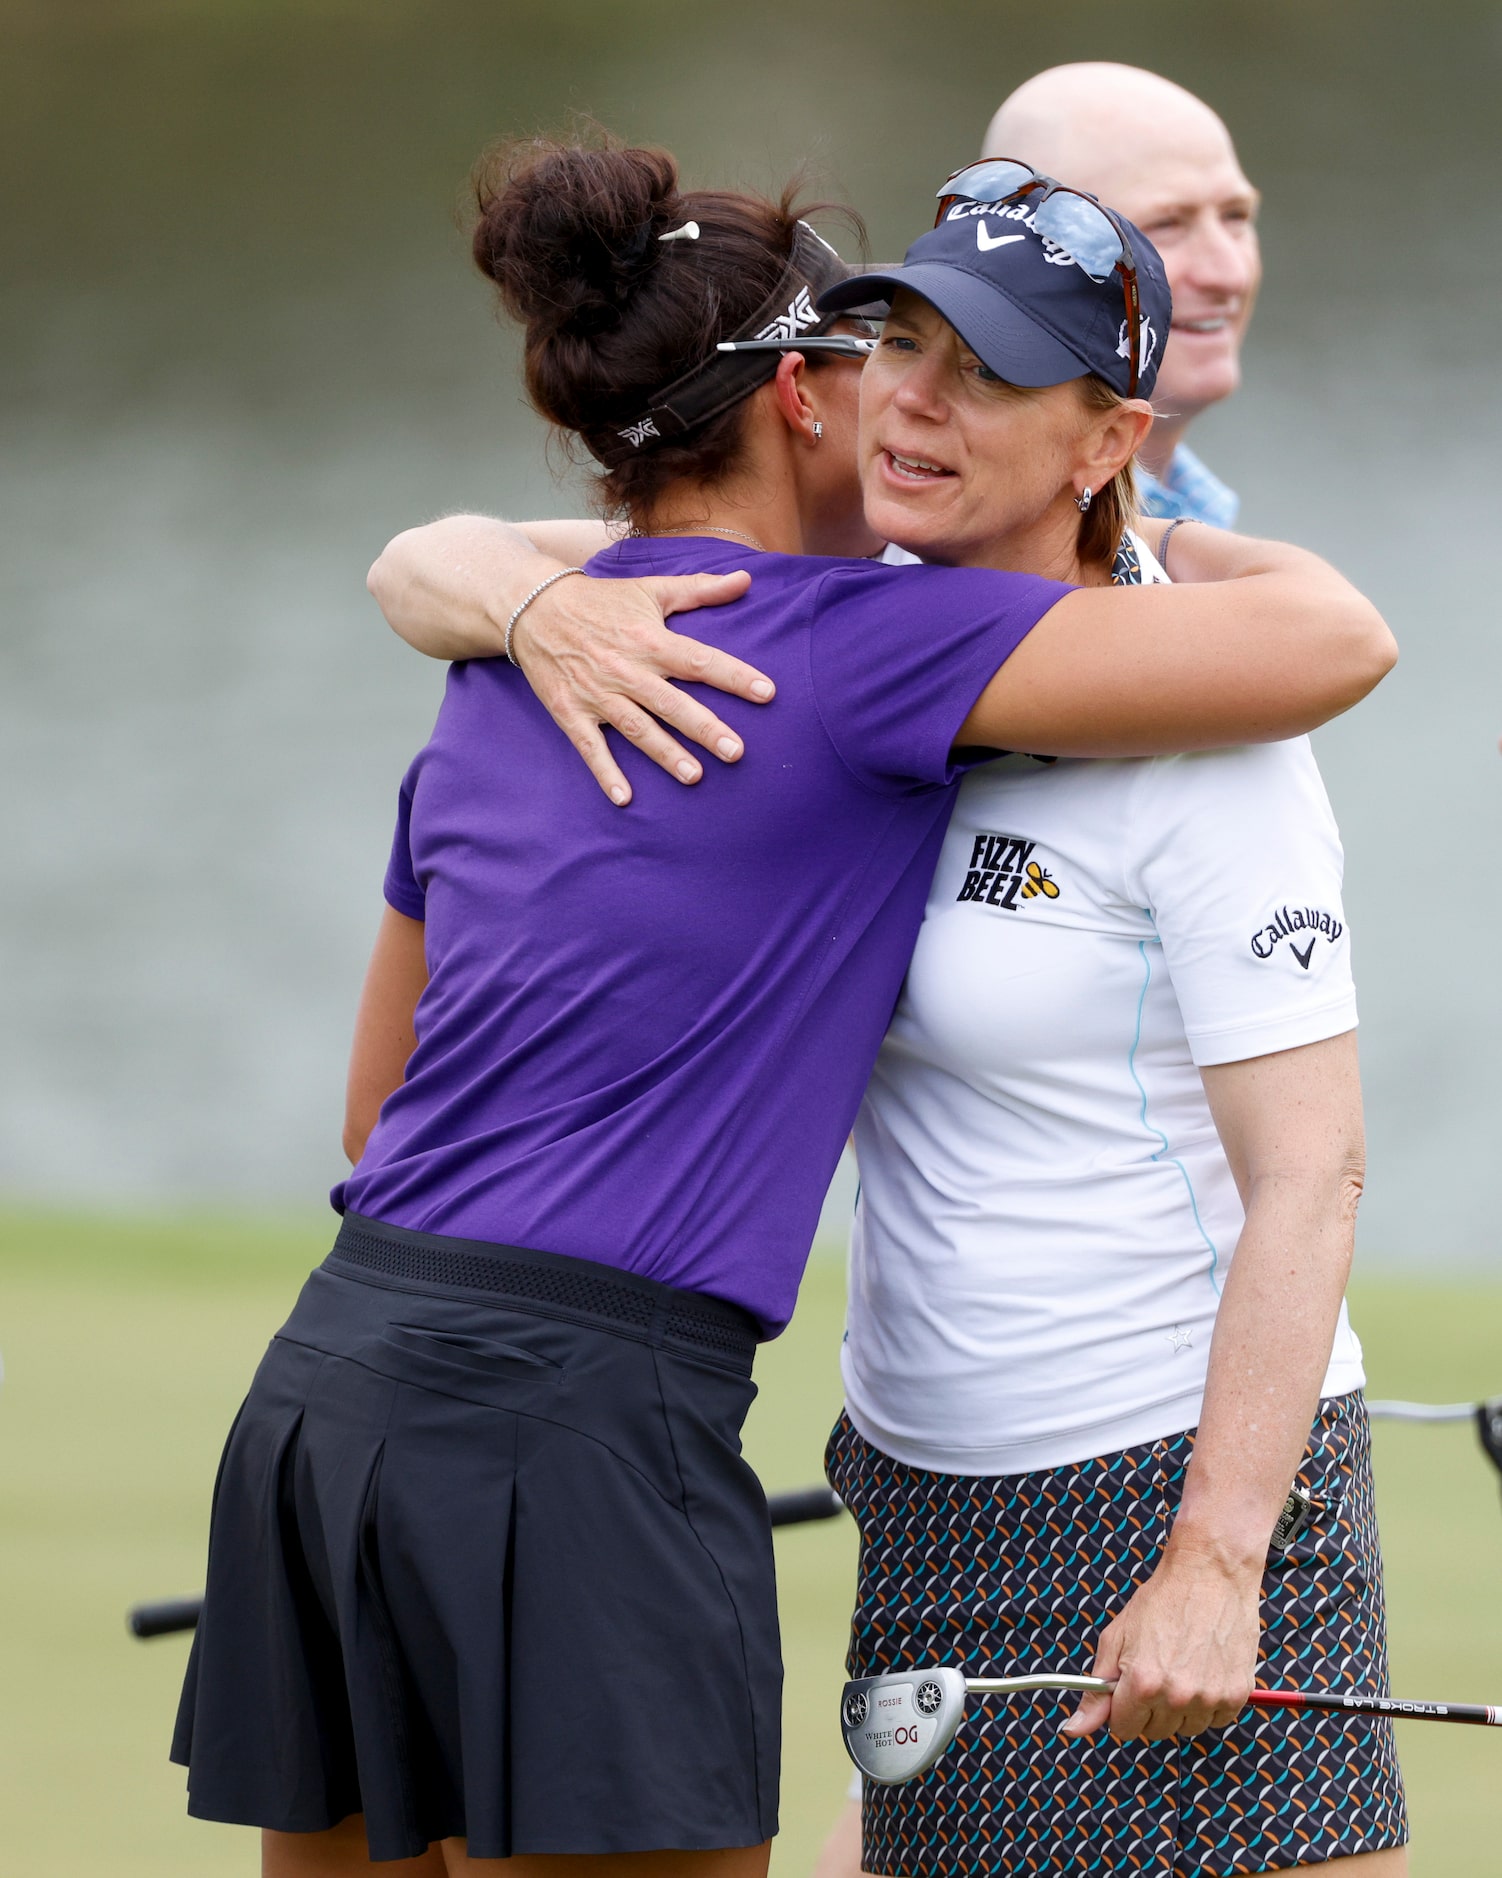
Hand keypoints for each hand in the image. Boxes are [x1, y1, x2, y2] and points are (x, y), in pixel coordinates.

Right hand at [510, 567, 772, 804]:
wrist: (534, 607)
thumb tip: (746, 578)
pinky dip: (605, 772)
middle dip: (704, 728)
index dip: (734, 676)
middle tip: (736, 751)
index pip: (699, 660)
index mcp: (650, 640)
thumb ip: (701, 589)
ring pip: (637, 728)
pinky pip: (590, 746)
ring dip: (665, 754)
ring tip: (694, 776)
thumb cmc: (602, 601)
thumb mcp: (651, 589)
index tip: (767, 693)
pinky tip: (624, 797)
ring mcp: (597, 694)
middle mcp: (626, 670)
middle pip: (672, 703)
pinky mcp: (570, 711)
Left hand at [1060, 1545, 1259, 1741]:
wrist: (1210, 1574)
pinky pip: (1215, 1720)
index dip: (1121, 1708)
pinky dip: (1207, 1703)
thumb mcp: (1117, 1638)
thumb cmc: (1162, 1600)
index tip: (1128, 1690)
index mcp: (1143, 1684)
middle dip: (1149, 1707)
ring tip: (1182, 1667)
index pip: (1123, 1728)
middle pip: (1154, 1731)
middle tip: (1156, 1669)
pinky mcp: (1236, 1695)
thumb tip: (1075, 1729)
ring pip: (1185, 1728)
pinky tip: (1203, 1670)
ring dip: (1180, 1708)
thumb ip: (1096, 1690)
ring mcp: (1210, 1698)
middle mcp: (1177, 1697)